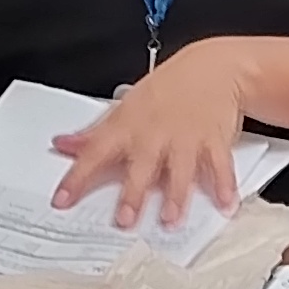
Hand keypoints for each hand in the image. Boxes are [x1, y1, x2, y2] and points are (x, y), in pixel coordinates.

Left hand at [49, 43, 248, 227]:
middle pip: (141, 166)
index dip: (77, 177)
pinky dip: (224, 184)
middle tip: (125, 220)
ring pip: (180, 169)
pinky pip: (219, 164)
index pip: (95, 153)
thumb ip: (95, 133)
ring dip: (176, 195)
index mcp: (127, 126)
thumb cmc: (166, 90)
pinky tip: (226, 204)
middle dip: (132, 193)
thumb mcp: (125, 107)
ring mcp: (185, 137)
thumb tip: (63, 145)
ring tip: (170, 218)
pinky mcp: (214, 140)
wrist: (211, 68)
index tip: (62, 199)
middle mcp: (155, 134)